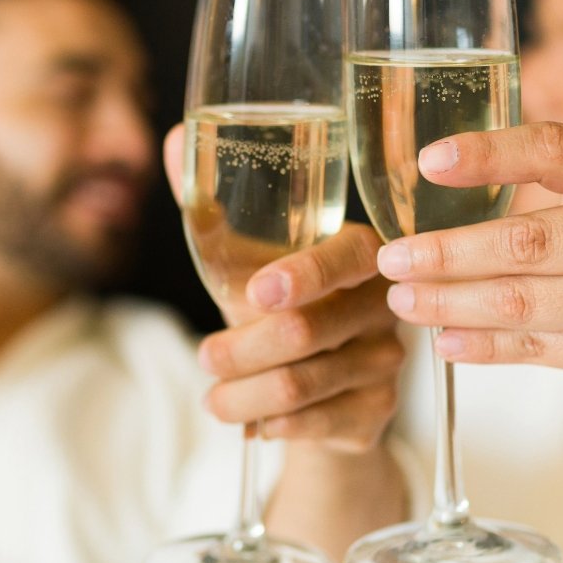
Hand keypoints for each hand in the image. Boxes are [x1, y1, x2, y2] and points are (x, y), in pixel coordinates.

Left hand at [163, 126, 404, 451]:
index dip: (303, 275)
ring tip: (212, 399)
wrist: (319, 382)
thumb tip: (173, 139)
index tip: (255, 292)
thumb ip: (209, 203)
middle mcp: (387, 303)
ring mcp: (388, 360)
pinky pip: (319, 424)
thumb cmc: (277, 303)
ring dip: (244, 395)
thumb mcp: (241, 257)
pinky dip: (273, 424)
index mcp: (362, 251)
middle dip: (242, 348)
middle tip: (204, 357)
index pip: (343, 258)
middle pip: (307, 331)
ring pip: (303, 384)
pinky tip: (251, 423)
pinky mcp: (378, 412)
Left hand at [373, 122, 562, 395]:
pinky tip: (446, 339)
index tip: (429, 162)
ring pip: (526, 304)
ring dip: (453, 304)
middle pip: (528, 243)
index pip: (556, 151)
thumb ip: (560, 184)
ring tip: (404, 299)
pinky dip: (484, 346)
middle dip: (448, 253)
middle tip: (392, 258)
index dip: (490, 154)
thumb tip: (441, 181)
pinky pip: (540, 350)